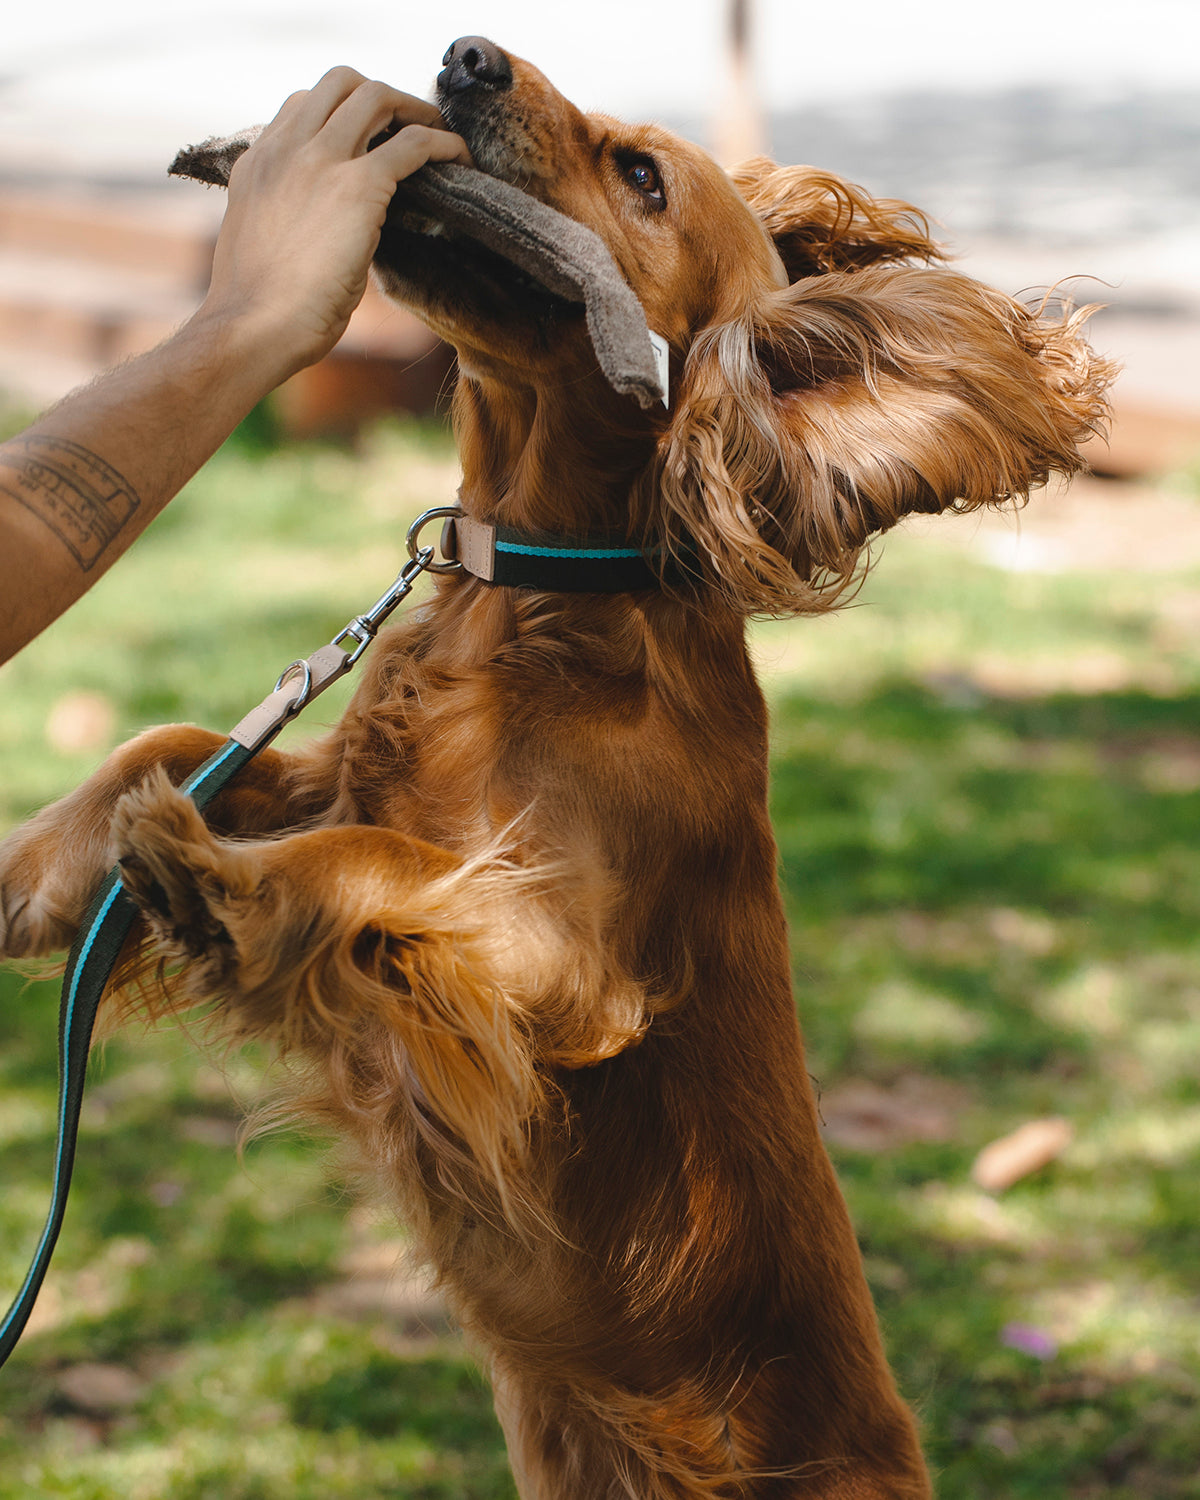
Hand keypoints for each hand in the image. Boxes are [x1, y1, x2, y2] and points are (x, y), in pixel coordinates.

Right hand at [195, 68, 470, 380]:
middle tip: (410, 125)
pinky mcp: (358, 186)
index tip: (368, 137)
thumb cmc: (258, 312)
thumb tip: (318, 238)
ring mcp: (320, 160)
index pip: (302, 106)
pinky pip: (413, 142)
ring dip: (415, 109)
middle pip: (339, 82)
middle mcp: (286, 148)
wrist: (254, 328)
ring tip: (439, 134)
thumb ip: (288, 221)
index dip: (341, 113)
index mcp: (258, 162)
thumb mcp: (264, 246)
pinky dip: (443, 143)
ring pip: (376, 95)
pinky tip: (460, 158)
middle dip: (381, 96)